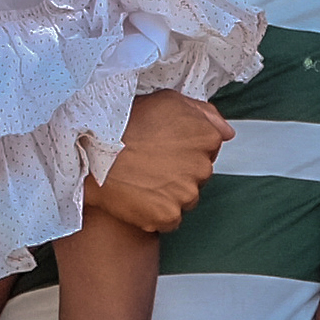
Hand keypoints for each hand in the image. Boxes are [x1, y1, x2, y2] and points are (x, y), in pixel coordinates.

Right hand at [88, 90, 229, 236]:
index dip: (185, 147)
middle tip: (149, 162)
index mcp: (206, 137)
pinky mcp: (169, 216)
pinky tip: (139, 197)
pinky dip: (157, 212)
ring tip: (141, 179)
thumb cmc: (125, 122)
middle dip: (179, 170)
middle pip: (198, 175)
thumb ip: (204, 113)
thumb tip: (227, 133)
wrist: (92, 152)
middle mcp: (202, 166)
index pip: (208, 148)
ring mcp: (187, 194)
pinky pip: (170, 219)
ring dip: (169, 193)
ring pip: (185, 198)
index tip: (164, 146)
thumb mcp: (167, 100)